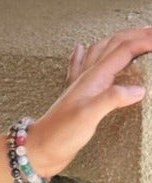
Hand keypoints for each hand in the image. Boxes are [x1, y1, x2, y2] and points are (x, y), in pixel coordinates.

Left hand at [26, 26, 151, 179]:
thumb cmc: (61, 134)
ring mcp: (82, 84)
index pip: (123, 51)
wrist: (40, 148)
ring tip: (131, 35)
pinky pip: (82, 65)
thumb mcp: (89, 116)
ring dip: (117, 40)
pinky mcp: (79, 94)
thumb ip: (112, 99)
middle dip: (135, 35)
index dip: (143, 41)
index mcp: (93, 78)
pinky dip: (86, 53)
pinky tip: (81, 48)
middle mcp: (88, 77)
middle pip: (114, 45)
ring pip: (100, 52)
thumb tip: (138, 89)